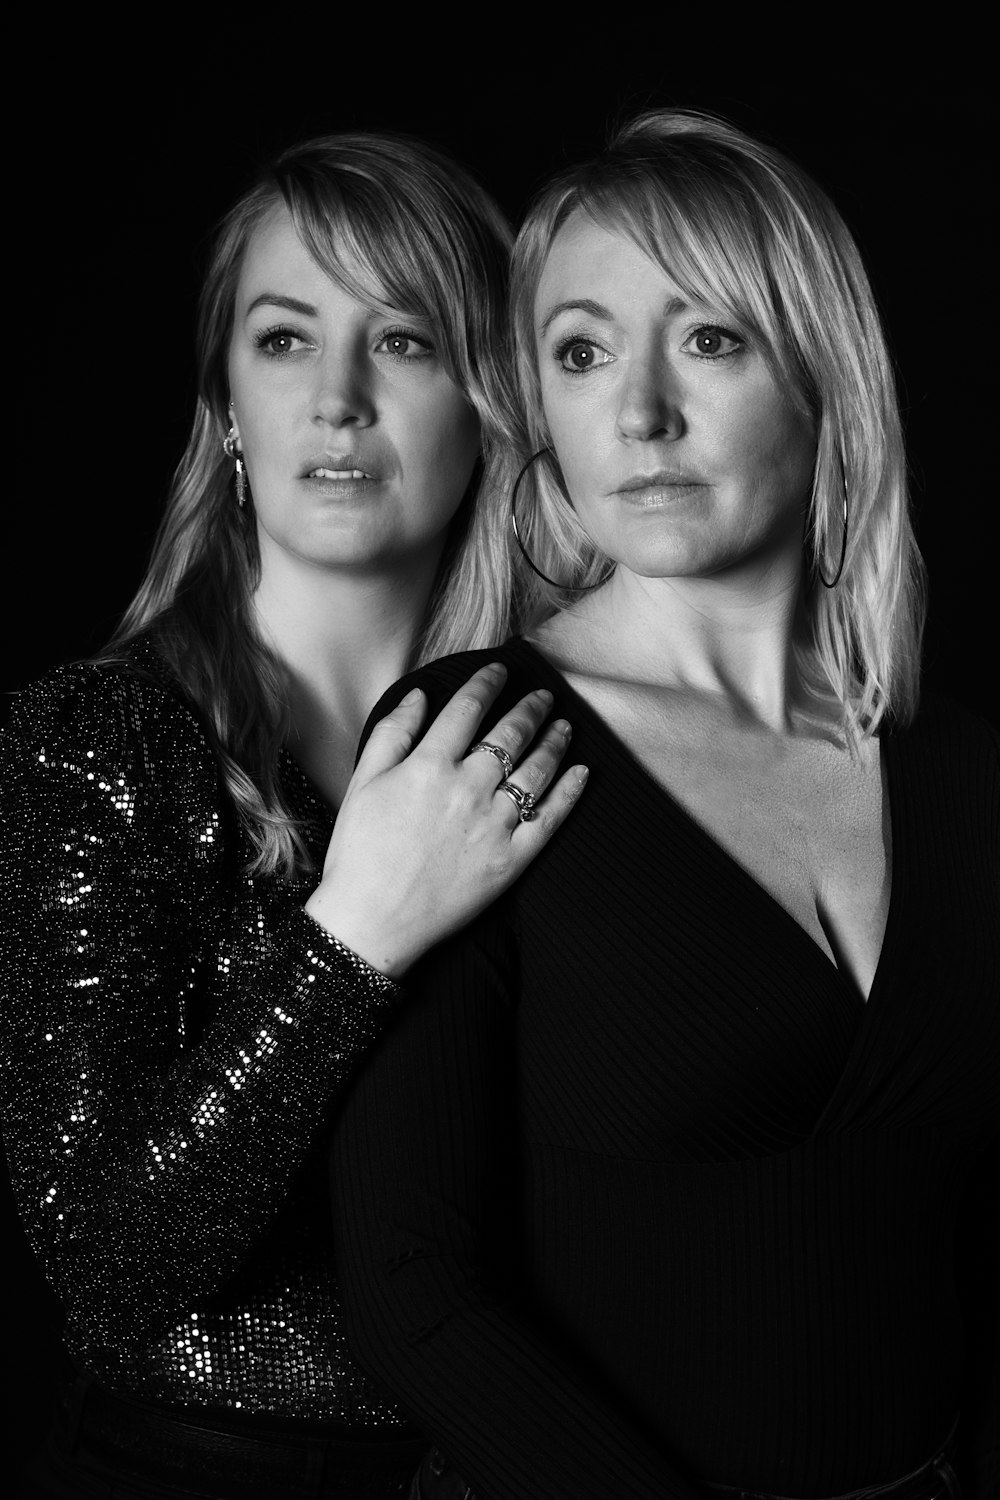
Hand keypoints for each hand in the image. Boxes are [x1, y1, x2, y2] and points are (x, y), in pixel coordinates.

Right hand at [304, 664, 586, 976]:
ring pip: (537, 770)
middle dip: (530, 707)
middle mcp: (467, 788)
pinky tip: (582, 772)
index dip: (486, 683)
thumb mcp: (363, 783)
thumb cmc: (359, 853)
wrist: (372, 921)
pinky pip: (550, 818)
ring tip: (565, 726)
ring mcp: (494, 824)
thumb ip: (392, 733)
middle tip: (543, 695)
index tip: (500, 670)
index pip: (467, 709)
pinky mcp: (512, 858)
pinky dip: (570, 792)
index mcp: (428, 766)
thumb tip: (418, 694)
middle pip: (510, 734)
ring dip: (555, 741)